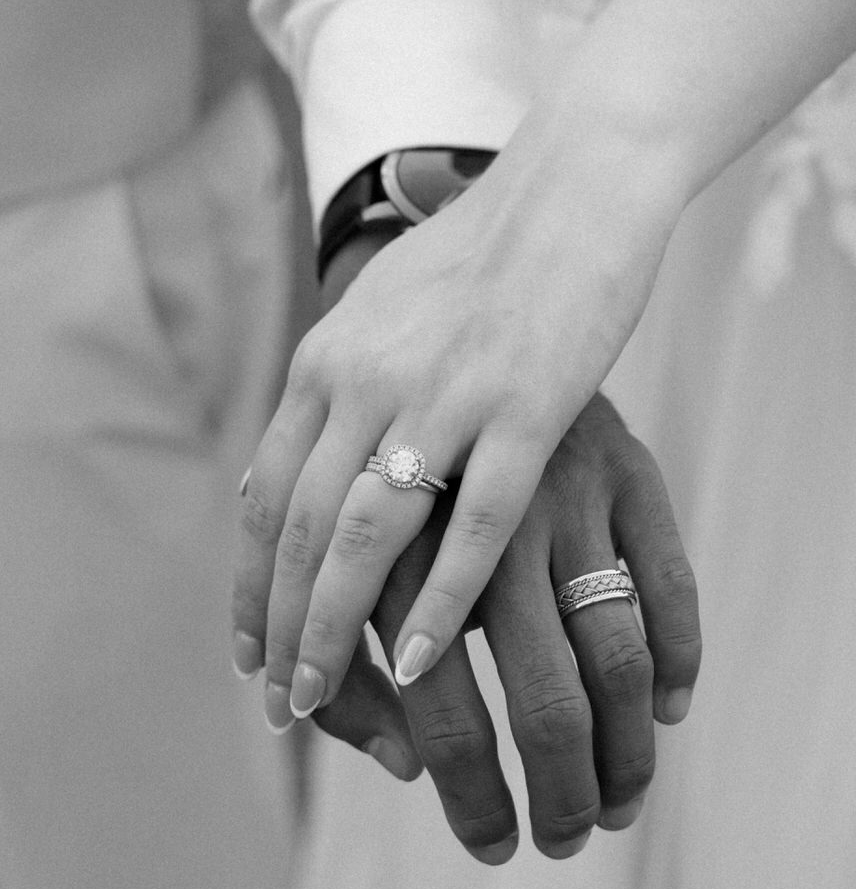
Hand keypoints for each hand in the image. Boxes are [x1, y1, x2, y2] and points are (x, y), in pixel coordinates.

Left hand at [232, 121, 682, 721]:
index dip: (250, 583)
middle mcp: (367, 381)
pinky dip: (439, 604)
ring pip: (364, 539)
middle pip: (297, 530)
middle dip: (279, 626)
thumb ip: (333, 390)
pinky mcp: (527, 410)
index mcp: (328, 360)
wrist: (575, 187)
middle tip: (278, 701)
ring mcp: (445, 395)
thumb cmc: (483, 257)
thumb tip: (288, 463)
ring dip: (333, 630)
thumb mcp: (380, 313)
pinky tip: (422, 662)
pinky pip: (472, 527)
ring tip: (321, 699)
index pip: (265, 495)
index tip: (248, 649)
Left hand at [347, 393, 700, 863]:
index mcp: (405, 555)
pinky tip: (669, 711)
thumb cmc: (388, 471)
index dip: (470, 797)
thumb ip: (351, 665)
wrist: (456, 311)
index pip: (442, 716)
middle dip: (559, 796)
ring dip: (628, 752)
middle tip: (566, 842)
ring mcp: (569, 498)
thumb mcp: (350, 555)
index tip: (492, 846)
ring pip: (619, 656)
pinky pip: (674, 582)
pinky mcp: (630, 469)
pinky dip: (681, 658)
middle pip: (547, 703)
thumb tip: (396, 768)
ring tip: (621, 801)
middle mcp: (489, 529)